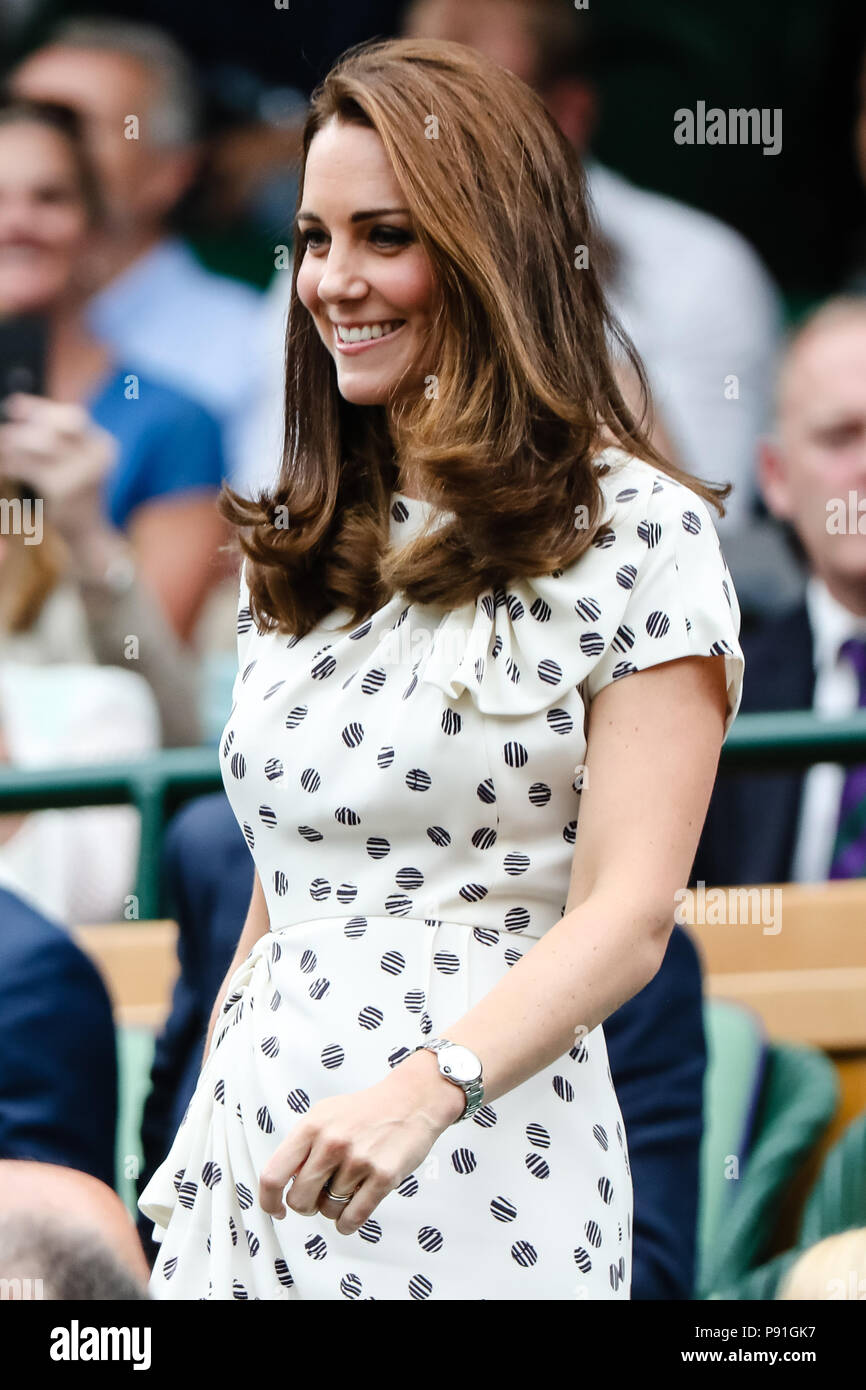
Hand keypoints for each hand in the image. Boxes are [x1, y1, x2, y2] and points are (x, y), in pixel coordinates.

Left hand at [0, 392, 118, 547]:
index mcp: (103, 445)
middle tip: (3, 433)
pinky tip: (3, 466)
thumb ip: (62, 437)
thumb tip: (20, 407)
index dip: (40, 408)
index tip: (12, 405)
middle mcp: (97, 456)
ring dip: (13, 444)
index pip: (72, 416)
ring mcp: (81, 473)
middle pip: (54, 428)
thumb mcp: (79, 461)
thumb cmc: (77, 492)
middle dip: (26, 427)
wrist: (88, 532)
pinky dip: (10, 464)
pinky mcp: (62, 489)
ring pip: (39, 444)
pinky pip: (28, 468)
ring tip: (1, 447)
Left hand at [258, 1050, 464, 1235]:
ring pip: (328, 1210)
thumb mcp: (324, 1115)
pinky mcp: (383, 1176)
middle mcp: (332, 1142)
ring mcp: (358, 1160)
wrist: (411, 1100)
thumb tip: (284, 1182)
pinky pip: (353, 1218)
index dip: (268, 1201)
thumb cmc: (365, 1111)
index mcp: (311, 1126)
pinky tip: (350, 1215)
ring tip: (346, 1189)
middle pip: (299, 1200)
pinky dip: (347, 1223)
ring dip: (333, 1208)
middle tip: (319, 1196)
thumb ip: (302, 1145)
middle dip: (306, 1205)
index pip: (273, 1175)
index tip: (276, 1209)